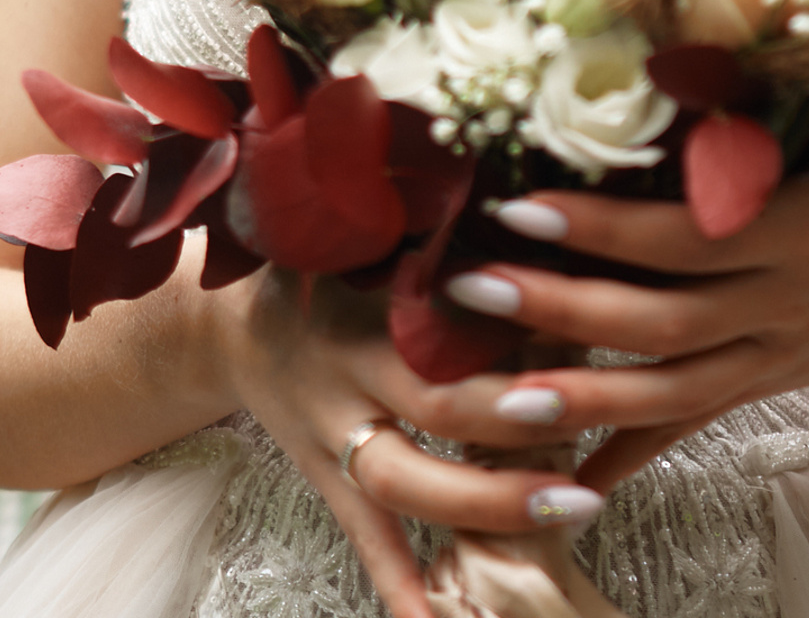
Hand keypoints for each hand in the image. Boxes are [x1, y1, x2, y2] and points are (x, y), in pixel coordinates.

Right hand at [210, 253, 609, 617]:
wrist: (230, 326)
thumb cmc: (334, 269)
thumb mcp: (381, 237)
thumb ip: (452, 237)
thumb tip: (552, 228)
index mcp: (372, 295)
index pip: (441, 305)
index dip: (505, 315)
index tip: (573, 312)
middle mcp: (351, 366)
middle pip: (432, 396)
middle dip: (508, 411)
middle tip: (578, 408)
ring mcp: (334, 431)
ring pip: (406, 479)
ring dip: (488, 500)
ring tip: (572, 505)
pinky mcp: (326, 481)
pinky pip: (367, 541)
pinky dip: (406, 588)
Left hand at [436, 79, 808, 504]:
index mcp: (796, 241)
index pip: (687, 239)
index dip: (608, 228)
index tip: (524, 206)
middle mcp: (772, 309)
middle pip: (659, 321)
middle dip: (563, 308)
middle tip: (469, 283)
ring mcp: (758, 362)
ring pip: (664, 392)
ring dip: (580, 397)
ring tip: (493, 396)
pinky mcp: (745, 392)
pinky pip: (681, 432)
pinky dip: (622, 458)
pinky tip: (558, 488)